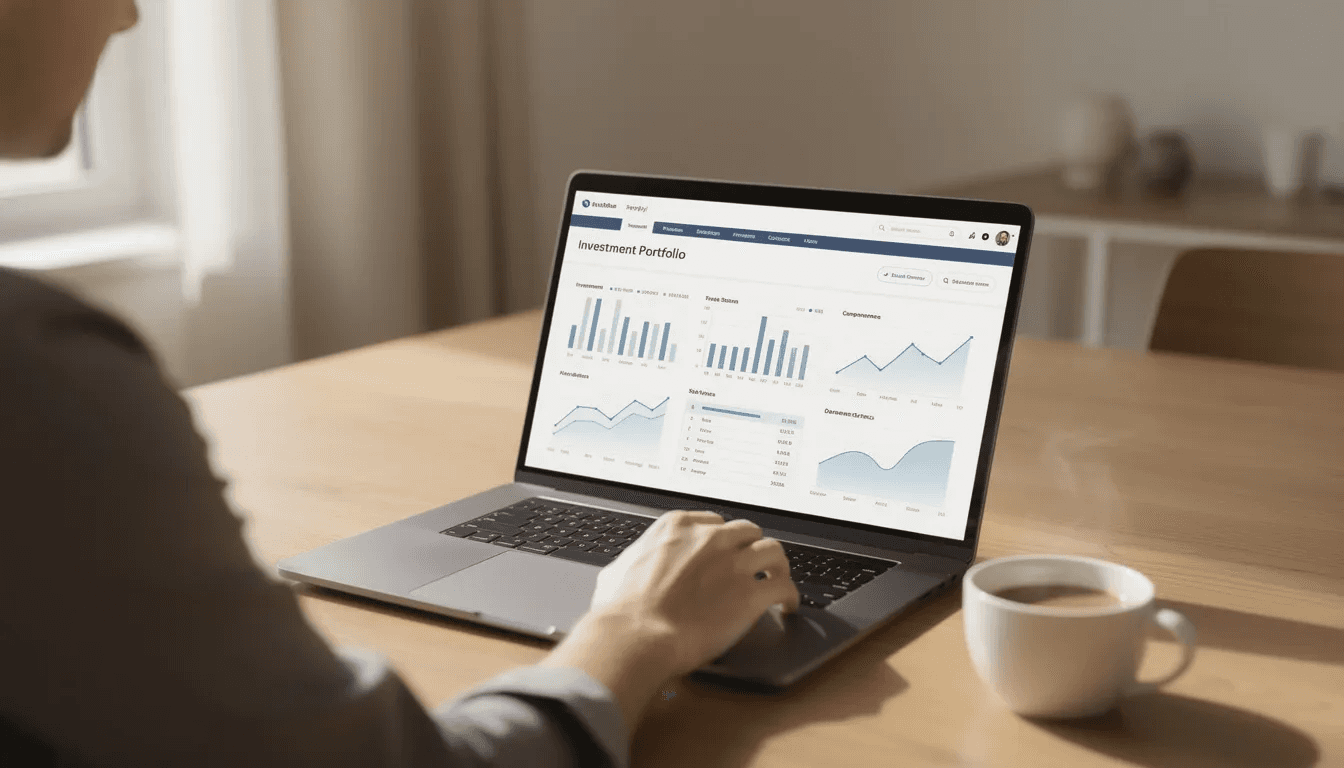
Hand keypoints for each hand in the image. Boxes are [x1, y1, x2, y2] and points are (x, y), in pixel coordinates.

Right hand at [539, 510, 798, 734]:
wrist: (636, 636)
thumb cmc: (621, 611)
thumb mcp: (617, 571)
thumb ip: (634, 561)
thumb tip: (628, 568)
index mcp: (678, 527)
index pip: (713, 523)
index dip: (722, 540)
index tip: (725, 552)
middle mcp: (710, 539)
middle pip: (747, 532)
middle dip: (751, 548)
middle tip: (753, 565)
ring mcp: (734, 564)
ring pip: (773, 551)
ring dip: (777, 566)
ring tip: (778, 580)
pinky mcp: (751, 594)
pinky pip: (784, 587)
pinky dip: (790, 596)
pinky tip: (788, 607)